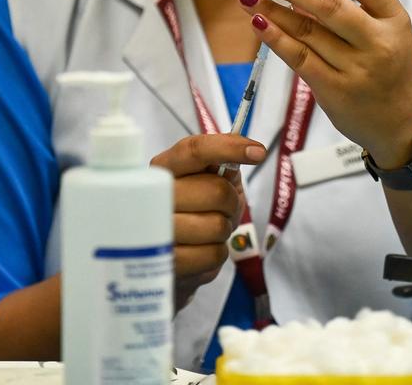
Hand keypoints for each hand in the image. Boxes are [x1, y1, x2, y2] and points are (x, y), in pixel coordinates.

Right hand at [150, 134, 266, 309]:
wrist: (168, 255)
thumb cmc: (192, 209)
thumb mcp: (208, 179)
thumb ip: (224, 163)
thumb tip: (250, 151)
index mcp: (163, 168)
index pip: (195, 150)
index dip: (229, 148)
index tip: (258, 152)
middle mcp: (154, 195)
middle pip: (216, 190)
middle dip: (231, 201)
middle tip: (222, 208)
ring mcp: (156, 231)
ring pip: (217, 225)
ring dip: (223, 229)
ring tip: (207, 230)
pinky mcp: (167, 263)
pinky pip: (214, 254)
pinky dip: (216, 252)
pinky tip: (200, 249)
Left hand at [237, 0, 411, 167]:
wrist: (402, 124)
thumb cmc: (389, 69)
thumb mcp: (389, 33)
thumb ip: (357, 8)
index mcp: (395, 19)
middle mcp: (378, 42)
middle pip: (330, 5)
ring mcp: (357, 68)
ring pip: (308, 31)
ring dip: (275, 10)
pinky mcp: (335, 90)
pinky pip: (299, 58)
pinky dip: (275, 38)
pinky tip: (259, 22)